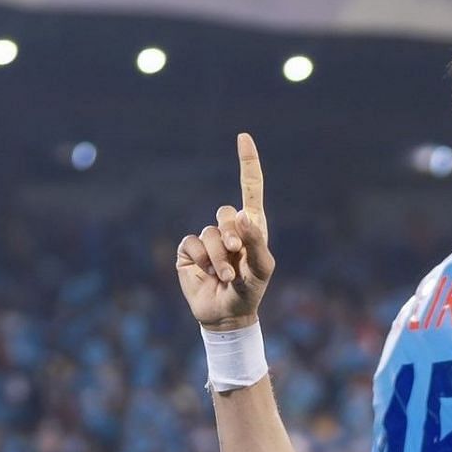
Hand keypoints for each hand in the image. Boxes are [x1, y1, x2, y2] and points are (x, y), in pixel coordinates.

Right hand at [176, 132, 275, 330]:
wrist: (226, 314)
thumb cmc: (250, 291)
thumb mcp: (262, 270)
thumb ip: (256, 242)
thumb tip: (241, 215)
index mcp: (252, 227)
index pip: (250, 188)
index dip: (247, 163)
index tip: (243, 137)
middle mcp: (229, 228)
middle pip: (226, 212)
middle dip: (233, 235)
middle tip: (237, 256)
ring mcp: (207, 238)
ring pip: (209, 233)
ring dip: (219, 257)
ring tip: (226, 275)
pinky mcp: (189, 250)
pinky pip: (192, 243)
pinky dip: (202, 260)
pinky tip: (208, 274)